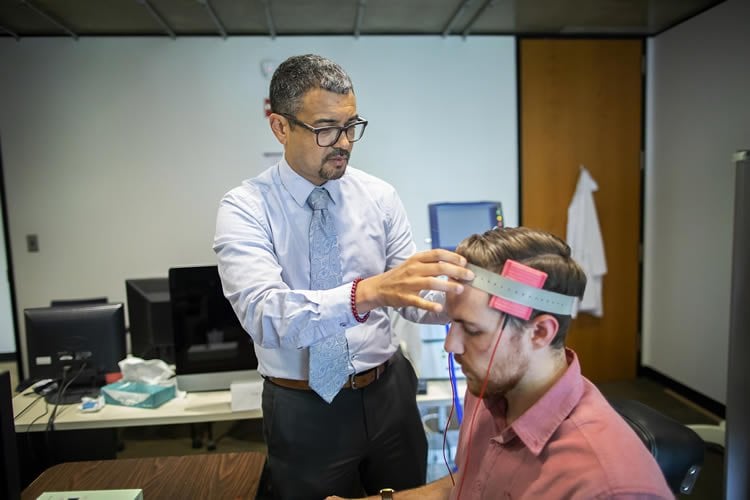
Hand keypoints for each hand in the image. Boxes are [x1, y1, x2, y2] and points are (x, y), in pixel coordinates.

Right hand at [357, 249, 474, 312]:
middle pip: (438, 267)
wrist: (378, 288)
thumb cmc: (400, 276)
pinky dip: (430, 305)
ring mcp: (408, 283)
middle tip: (470, 276)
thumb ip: (430, 262)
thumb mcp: (413, 263)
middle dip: (457, 271)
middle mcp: (413, 269)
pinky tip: (440, 307)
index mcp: (416, 259)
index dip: (453, 256)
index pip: (437, 253)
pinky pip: (419, 301)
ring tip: (460, 289)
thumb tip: (453, 261)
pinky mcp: (405, 297)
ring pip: (431, 282)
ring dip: (447, 285)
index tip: (465, 262)